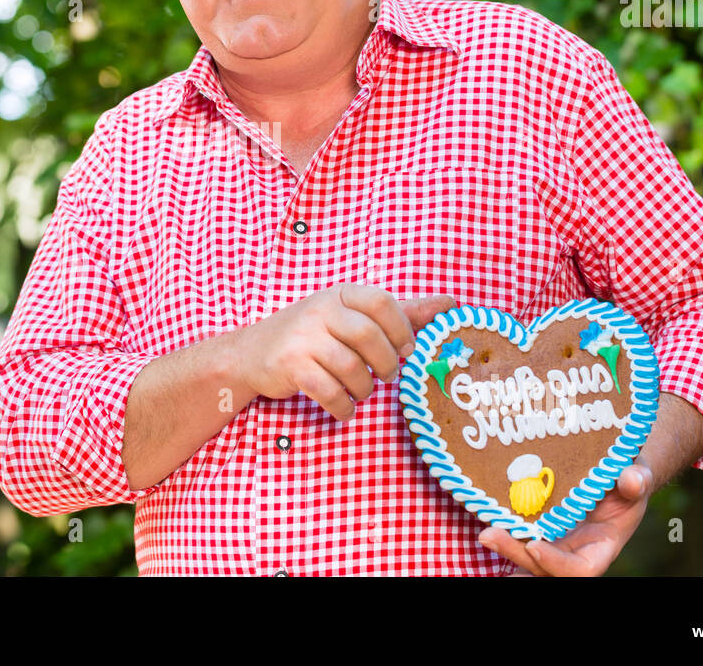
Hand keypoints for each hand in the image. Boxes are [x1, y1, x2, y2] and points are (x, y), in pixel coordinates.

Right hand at [234, 284, 454, 421]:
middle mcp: (320, 310)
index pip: (381, 301)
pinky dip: (343, 407)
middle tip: (388, 376)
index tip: (407, 349)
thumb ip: (400, 313)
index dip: (402, 328)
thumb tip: (450, 305)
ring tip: (361, 391)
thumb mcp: (350, 316)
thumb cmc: (312, 334)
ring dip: (364, 389)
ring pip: (350, 367)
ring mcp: (302, 339)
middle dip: (386, 363)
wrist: (252, 353)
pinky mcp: (290, 367)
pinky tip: (344, 407)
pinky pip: (329, 391)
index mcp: (340, 294)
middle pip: (368, 335)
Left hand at [477, 458, 654, 575]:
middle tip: (489, 536)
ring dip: (507, 547)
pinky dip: (507, 535)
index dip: (557, 563)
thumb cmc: (628, 477)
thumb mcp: (637, 475)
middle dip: (518, 555)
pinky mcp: (543, 527)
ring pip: (529, 556)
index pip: (580, 570)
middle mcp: (576, 551)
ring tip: (486, 534)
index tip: (535, 545)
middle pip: (545, 567)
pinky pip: (523, 537)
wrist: (616, 472)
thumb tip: (631, 480)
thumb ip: (637, 480)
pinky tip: (488, 528)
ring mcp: (557, 542)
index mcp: (602, 547)